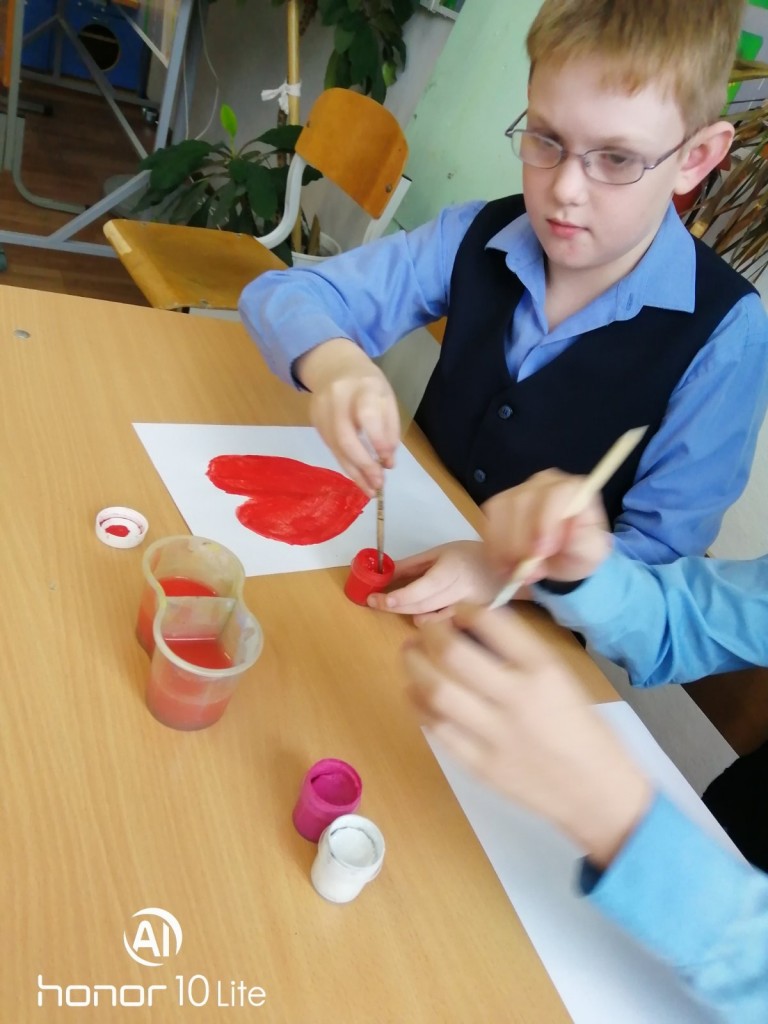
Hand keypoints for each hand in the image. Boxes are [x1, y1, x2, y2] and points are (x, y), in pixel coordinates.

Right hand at [295, 338, 399, 494]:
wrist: (333, 366)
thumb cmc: (368, 384)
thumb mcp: (386, 398)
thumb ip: (389, 429)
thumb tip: (387, 462)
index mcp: (363, 387)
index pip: (367, 416)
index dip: (378, 441)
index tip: (388, 461)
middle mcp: (338, 398)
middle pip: (346, 438)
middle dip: (363, 466)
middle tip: (378, 484)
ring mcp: (322, 411)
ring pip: (336, 448)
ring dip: (354, 473)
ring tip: (370, 489)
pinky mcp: (315, 422)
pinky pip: (331, 449)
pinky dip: (346, 465)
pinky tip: (358, 477)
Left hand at [367, 541, 504, 624]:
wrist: (508, 570)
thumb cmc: (471, 556)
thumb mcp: (441, 552)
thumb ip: (413, 565)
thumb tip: (385, 572)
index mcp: (452, 571)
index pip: (425, 588)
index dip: (401, 596)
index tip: (378, 599)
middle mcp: (461, 593)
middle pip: (422, 607)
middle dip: (394, 606)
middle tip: (374, 602)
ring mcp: (468, 612)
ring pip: (431, 621)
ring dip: (407, 614)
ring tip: (391, 605)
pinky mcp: (471, 623)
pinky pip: (443, 627)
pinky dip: (427, 623)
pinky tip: (417, 614)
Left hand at [402, 604, 651, 867]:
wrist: (598, 793)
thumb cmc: (583, 730)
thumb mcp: (562, 679)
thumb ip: (519, 656)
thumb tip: (471, 630)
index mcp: (544, 671)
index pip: (492, 624)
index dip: (464, 611)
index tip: (456, 612)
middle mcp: (517, 698)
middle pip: (454, 654)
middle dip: (430, 634)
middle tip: (425, 630)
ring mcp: (495, 735)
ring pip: (436, 690)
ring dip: (414, 666)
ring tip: (411, 654)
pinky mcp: (479, 766)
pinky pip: (437, 729)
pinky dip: (419, 704)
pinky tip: (416, 692)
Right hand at [481, 470, 610, 584]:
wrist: (561, 557)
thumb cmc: (579, 551)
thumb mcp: (591, 552)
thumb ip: (583, 542)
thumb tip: (570, 533)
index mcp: (573, 489)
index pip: (557, 493)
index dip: (546, 522)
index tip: (541, 552)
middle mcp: (544, 483)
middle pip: (522, 500)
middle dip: (520, 540)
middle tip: (526, 570)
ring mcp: (518, 490)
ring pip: (501, 510)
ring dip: (504, 545)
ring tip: (515, 570)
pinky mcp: (499, 504)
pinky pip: (489, 521)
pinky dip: (493, 546)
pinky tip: (504, 562)